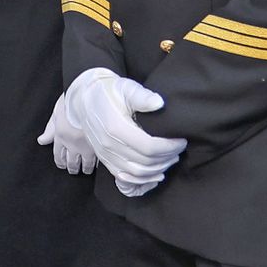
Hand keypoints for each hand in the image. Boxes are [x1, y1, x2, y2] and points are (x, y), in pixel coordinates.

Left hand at [37, 93, 97, 174]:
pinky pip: (99, 159)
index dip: (60, 162)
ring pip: (86, 163)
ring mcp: (88, 145)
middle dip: (72, 168)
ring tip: (87, 170)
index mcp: (60, 135)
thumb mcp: (57, 112)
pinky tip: (99, 163)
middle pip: (71, 162)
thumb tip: (41, 141)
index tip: (62, 165)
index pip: (58, 155)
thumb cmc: (73, 100)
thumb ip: (50, 129)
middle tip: (74, 170)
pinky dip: (98, 162)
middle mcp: (73, 143)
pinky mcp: (101, 144)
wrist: (91, 93)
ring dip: (86, 168)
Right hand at [62, 68, 185, 192]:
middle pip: (145, 162)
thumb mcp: (126, 87)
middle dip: (167, 158)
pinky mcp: (104, 159)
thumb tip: (160, 103)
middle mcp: (109, 145)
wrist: (85, 99)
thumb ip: (143, 96)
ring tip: (170, 159)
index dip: (169, 147)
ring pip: (136, 173)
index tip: (181, 141)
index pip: (150, 147)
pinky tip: (155, 172)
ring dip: (157, 169)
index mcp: (116, 127)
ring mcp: (105, 154)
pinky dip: (142, 179)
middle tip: (179, 150)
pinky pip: (125, 177)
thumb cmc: (109, 92)